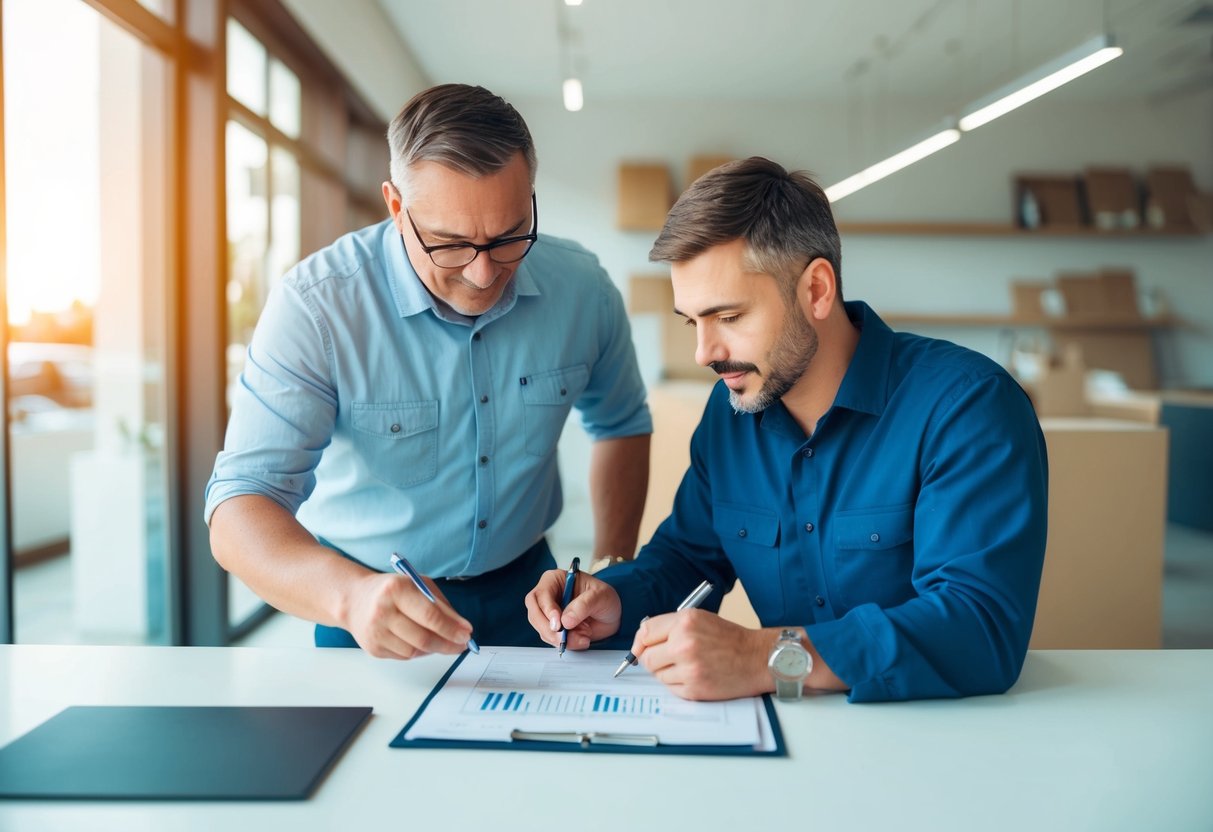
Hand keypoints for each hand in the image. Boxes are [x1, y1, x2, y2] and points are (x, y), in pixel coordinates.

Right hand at [341, 570, 473, 659]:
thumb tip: (461, 627)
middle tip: (461, 645)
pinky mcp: (373, 648)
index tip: (466, 634)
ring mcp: (375, 632)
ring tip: (440, 640)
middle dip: (448, 644)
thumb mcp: (417, 584)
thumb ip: (440, 604)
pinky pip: (405, 656)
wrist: (354, 599)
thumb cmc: (391, 589)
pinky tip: (420, 641)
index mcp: (396, 589)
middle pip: (423, 637)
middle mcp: (382, 611)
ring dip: (433, 648)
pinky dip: (418, 651)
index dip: (451, 628)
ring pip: (415, 651)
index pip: (430, 615)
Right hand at [524, 570, 621, 650]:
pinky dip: (566, 643)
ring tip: (584, 634)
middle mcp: (548, 596)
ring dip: (561, 638)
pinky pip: (551, 639)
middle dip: (549, 629)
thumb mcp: (600, 596)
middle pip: (535, 613)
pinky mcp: (553, 628)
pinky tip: (582, 638)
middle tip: (564, 638)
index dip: (547, 610)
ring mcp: (549, 613)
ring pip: (542, 629)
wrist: (610, 615)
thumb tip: (565, 621)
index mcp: (555, 580)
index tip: (558, 624)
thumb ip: (583, 605)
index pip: (542, 594)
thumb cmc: (604, 598)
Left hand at [629, 610, 770, 700]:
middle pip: (646, 657)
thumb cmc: (729, 638)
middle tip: (666, 658)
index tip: (641, 647)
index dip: (641, 642)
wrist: (756, 658)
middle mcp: (684, 644)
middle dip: (652, 659)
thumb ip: (670, 627)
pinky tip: (694, 675)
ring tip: (687, 665)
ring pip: (657, 674)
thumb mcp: (699, 619)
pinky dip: (678, 684)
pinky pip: (671, 688)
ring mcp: (689, 668)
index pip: (645, 633)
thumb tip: (642, 641)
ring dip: (666, 672)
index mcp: (685, 622)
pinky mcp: (694, 689)